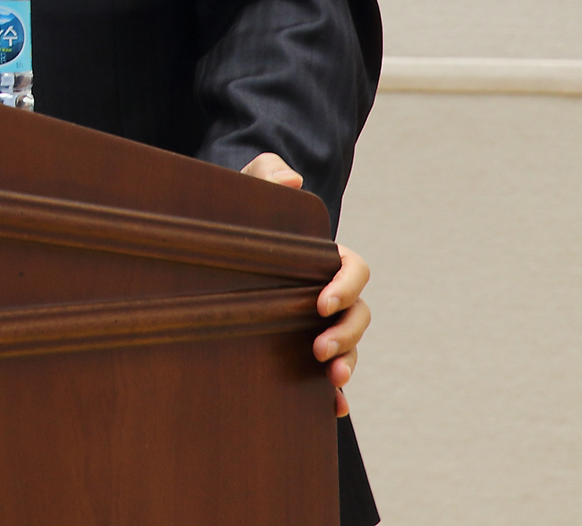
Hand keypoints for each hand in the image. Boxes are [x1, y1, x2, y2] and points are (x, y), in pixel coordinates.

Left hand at [242, 152, 371, 417]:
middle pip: (358, 315)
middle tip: (318, 348)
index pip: (353, 269)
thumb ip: (269, 174)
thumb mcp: (252, 182)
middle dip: (346, 334)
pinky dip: (334, 392)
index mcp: (324, 256)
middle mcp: (328, 291)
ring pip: (349, 345)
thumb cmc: (245, 205)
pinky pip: (328, 369)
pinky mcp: (302, 343)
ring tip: (330, 378)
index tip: (322, 301)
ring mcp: (319, 320)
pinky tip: (332, 409)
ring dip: (346, 363)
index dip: (345, 285)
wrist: (224, 234)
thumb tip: (291, 181)